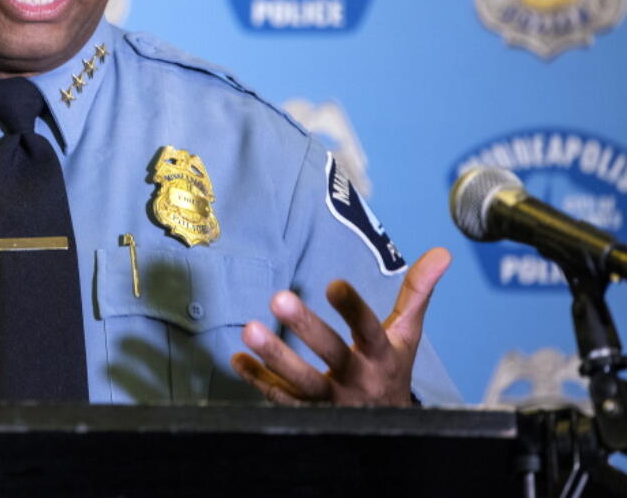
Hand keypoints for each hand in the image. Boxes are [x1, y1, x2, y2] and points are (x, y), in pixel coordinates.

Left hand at [230, 246, 450, 406]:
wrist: (388, 429)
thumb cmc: (391, 370)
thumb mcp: (407, 335)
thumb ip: (417, 293)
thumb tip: (442, 252)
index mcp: (383, 357)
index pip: (371, 330)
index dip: (354, 309)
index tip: (332, 284)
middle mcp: (359, 380)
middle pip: (333, 356)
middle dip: (306, 328)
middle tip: (278, 297)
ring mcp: (333, 402)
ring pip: (303, 383)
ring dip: (275, 357)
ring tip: (248, 329)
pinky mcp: (310, 416)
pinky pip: (282, 401)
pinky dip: (258, 381)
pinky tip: (238, 359)